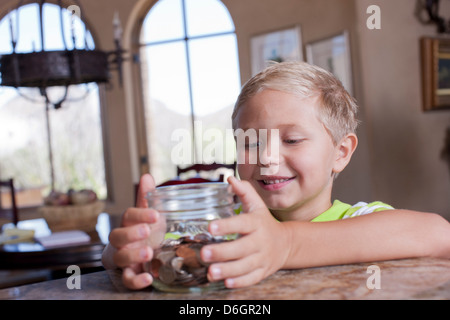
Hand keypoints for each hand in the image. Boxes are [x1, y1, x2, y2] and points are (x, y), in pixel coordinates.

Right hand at [107, 174, 162, 289]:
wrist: (143, 259)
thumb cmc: (145, 234)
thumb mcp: (150, 217)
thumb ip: (147, 199)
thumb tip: (147, 176)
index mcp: (128, 224)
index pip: (128, 216)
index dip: (140, 215)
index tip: (156, 215)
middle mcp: (122, 242)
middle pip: (117, 236)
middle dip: (131, 233)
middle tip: (147, 232)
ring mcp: (123, 259)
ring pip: (120, 258)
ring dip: (133, 255)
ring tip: (149, 253)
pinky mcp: (128, 275)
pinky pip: (127, 280)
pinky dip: (136, 280)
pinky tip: (148, 278)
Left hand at [201, 176, 290, 287]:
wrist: (286, 243)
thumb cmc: (263, 222)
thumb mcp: (257, 206)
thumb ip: (244, 191)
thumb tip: (230, 178)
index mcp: (256, 223)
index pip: (242, 224)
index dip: (227, 225)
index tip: (211, 227)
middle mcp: (260, 241)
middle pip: (242, 248)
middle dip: (223, 252)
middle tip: (204, 254)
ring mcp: (262, 258)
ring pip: (245, 267)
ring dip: (228, 270)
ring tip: (210, 272)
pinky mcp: (262, 272)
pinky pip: (252, 279)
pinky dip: (240, 282)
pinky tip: (226, 283)